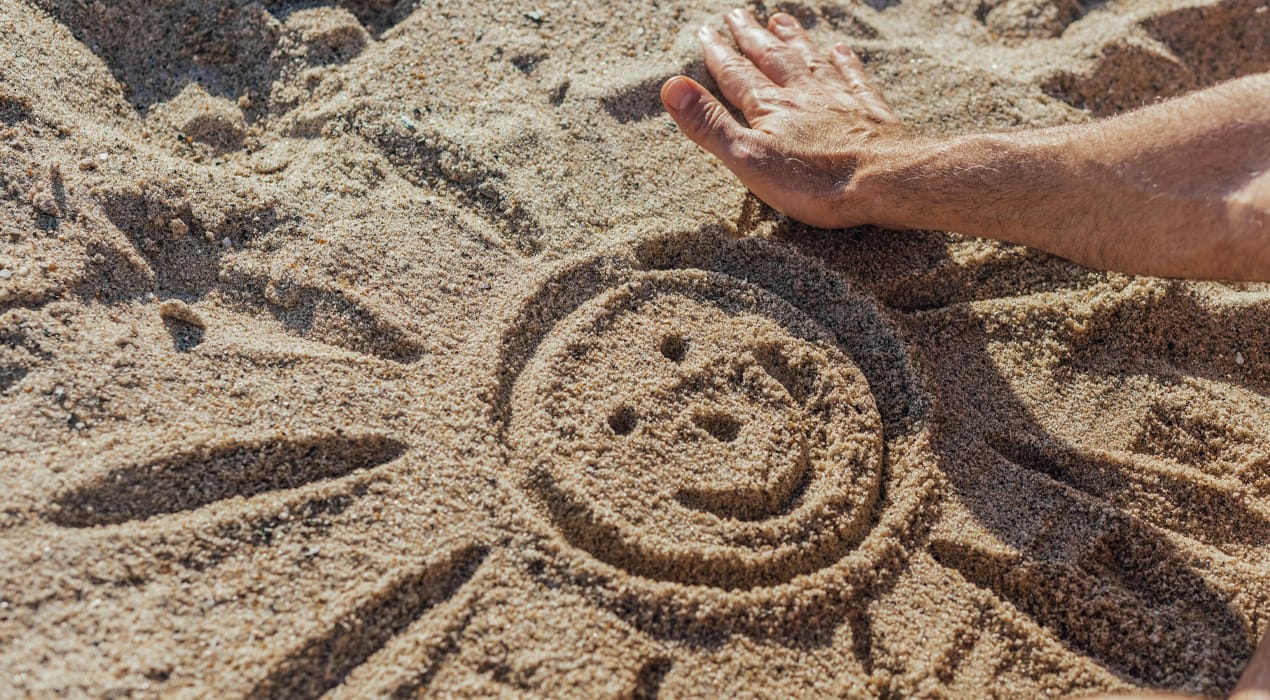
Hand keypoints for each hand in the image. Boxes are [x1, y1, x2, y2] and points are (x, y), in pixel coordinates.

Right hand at [660, 8, 905, 228]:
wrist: (886, 180)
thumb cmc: (815, 180)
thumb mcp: (749, 158)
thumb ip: (709, 124)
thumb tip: (671, 85)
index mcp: (770, 108)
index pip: (737, 75)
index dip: (719, 55)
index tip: (706, 33)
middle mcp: (803, 93)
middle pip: (771, 58)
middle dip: (751, 37)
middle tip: (736, 14)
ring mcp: (839, 99)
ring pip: (809, 59)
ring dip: (792, 38)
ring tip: (780, 19)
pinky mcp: (870, 112)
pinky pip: (853, 77)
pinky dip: (844, 60)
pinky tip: (839, 48)